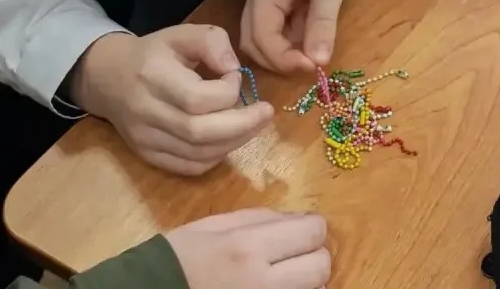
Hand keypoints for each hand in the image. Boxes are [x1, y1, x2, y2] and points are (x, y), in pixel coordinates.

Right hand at [70, 25, 272, 175]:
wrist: (109, 77)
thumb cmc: (153, 53)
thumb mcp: (183, 33)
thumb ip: (213, 42)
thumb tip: (234, 70)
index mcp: (153, 76)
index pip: (198, 98)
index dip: (227, 91)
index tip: (235, 76)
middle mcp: (147, 113)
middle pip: (199, 133)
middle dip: (242, 126)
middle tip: (267, 113)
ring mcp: (145, 139)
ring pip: (196, 155)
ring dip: (234, 142)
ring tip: (254, 125)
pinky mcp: (148, 155)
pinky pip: (188, 167)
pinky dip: (215, 157)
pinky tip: (230, 140)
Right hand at [164, 210, 329, 288]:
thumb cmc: (178, 258)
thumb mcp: (214, 225)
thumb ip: (260, 218)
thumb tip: (298, 218)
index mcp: (248, 247)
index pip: (313, 231)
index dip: (310, 228)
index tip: (299, 231)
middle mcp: (262, 283)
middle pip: (321, 266)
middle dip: (313, 256)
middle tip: (293, 255)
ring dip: (306, 282)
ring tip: (283, 276)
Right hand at [241, 0, 409, 73]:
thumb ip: (322, 24)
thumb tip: (317, 64)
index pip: (259, 37)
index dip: (282, 59)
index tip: (312, 69)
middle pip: (255, 39)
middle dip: (279, 59)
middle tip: (312, 69)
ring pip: (270, 34)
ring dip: (288, 51)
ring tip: (316, 59)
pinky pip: (286, 24)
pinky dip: (297, 38)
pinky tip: (317, 43)